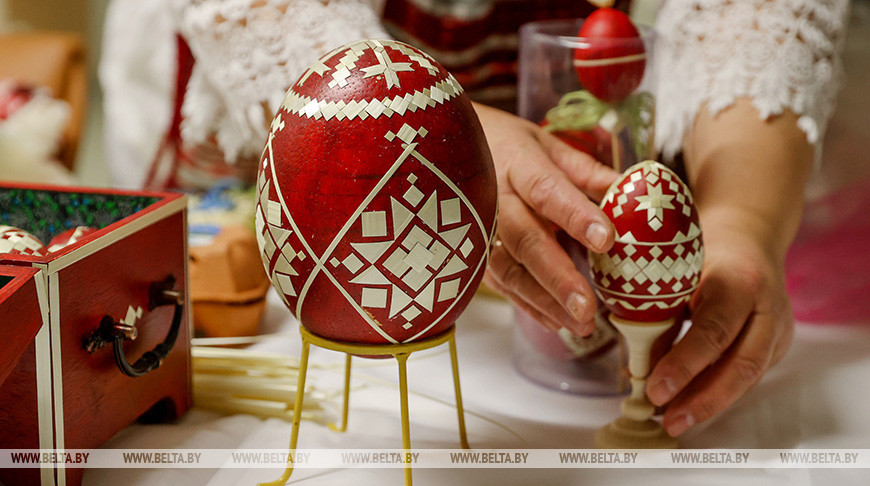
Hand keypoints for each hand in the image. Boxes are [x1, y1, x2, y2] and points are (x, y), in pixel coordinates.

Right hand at [474, 103, 619, 335]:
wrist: (446, 151)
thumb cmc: (505, 146)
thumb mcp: (546, 145)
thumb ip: (586, 171)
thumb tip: (632, 190)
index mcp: (517, 163)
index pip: (546, 190)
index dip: (575, 215)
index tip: (606, 239)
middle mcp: (493, 198)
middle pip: (524, 240)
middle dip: (557, 276)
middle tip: (588, 306)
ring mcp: (477, 229)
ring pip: (508, 270)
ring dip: (543, 301)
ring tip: (580, 324)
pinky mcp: (470, 253)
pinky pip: (499, 283)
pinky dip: (527, 304)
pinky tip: (556, 321)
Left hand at [646, 212, 794, 436]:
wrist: (749, 237)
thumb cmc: (705, 252)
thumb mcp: (678, 271)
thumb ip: (662, 314)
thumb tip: (637, 369)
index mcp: (739, 281)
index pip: (714, 331)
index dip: (684, 365)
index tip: (656, 390)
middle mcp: (767, 307)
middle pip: (742, 364)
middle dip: (704, 399)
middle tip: (669, 419)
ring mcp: (778, 328)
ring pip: (748, 376)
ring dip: (710, 402)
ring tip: (675, 419)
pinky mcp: (777, 344)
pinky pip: (747, 374)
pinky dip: (717, 391)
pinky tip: (690, 404)